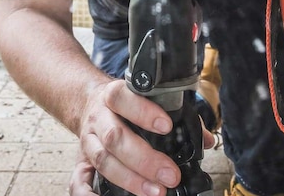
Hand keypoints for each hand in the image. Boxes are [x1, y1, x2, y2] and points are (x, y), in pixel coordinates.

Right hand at [69, 93, 216, 195]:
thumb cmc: (124, 106)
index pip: (123, 98)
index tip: (166, 126)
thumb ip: (175, 116)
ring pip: (103, 159)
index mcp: (113, 97)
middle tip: (170, 174)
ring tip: (157, 191)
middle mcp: (99, 118)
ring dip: (130, 178)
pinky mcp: (81, 161)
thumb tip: (204, 140)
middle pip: (115, 137)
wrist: (87, 103)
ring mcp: (88, 140)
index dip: (143, 112)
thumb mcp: (143, 100)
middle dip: (144, 158)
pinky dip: (88, 194)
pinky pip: (78, 180)